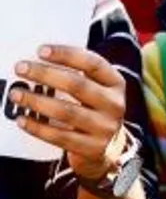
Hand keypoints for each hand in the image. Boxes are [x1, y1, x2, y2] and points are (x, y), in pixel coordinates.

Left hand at [9, 46, 127, 179]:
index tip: (40, 50)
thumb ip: (77, 77)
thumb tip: (38, 62)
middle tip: (21, 68)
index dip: (67, 55)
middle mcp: (114, 104)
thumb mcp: (97, 91)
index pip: (93, 63)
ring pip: (66, 111)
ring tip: (16, 94)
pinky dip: (38, 127)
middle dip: (45, 74)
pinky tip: (22, 120)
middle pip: (77, 85)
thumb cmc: (94, 111)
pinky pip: (59, 136)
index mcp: (116, 84)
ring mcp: (104, 127)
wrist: (109, 149)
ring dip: (37, 101)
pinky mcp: (91, 148)